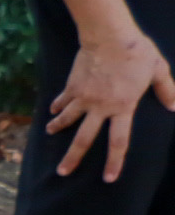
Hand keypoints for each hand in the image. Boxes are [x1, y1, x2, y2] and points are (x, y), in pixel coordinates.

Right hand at [54, 30, 174, 180]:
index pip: (119, 141)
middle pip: (84, 139)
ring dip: (57, 128)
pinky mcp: (72, 87)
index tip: (109, 178)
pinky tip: (53, 110)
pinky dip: (57, 106)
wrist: (109, 36)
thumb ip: (167, 89)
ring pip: (66, 120)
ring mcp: (83, 98)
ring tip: (50, 133)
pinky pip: (63, 101)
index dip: (114, 161)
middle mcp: (100, 108)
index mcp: (122, 107)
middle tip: (63, 172)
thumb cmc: (137, 52)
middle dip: (72, 158)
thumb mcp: (158, 69)